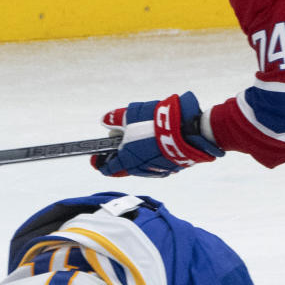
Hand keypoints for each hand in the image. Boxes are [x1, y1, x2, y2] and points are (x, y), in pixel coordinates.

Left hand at [91, 92, 222, 176]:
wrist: (187, 130)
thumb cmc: (155, 122)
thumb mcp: (131, 115)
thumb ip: (116, 119)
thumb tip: (105, 120)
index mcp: (127, 160)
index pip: (108, 168)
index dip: (100, 163)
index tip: (97, 158)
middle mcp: (141, 169)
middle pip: (125, 167)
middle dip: (120, 156)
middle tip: (121, 143)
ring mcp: (158, 170)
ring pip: (142, 166)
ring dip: (138, 155)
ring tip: (141, 139)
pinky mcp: (173, 168)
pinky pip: (158, 163)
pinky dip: (154, 155)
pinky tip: (156, 143)